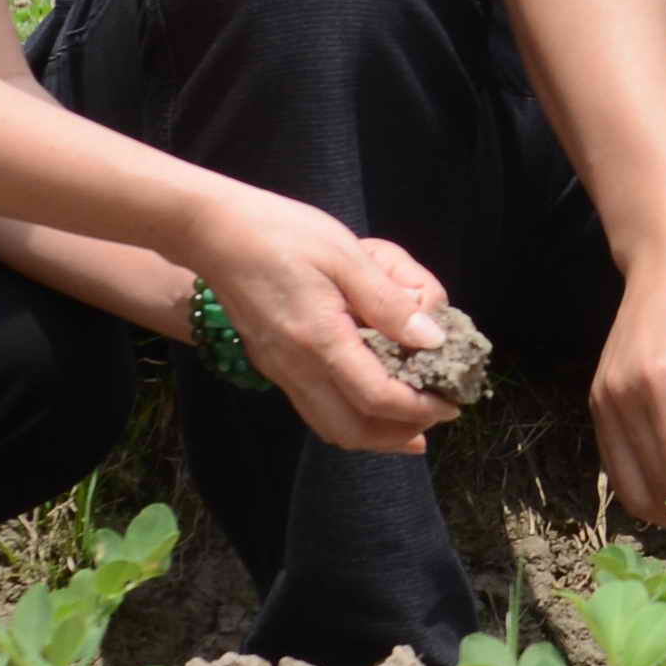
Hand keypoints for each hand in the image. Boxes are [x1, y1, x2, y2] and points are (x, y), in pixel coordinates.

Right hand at [198, 197, 469, 455]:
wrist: (215, 232)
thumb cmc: (283, 233)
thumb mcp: (345, 255)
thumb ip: (387, 300)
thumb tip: (432, 338)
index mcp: (319, 340)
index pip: (377, 398)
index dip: (420, 409)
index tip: (451, 402)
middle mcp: (297, 367)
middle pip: (353, 430)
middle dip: (400, 434)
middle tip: (435, 417)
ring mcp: (279, 371)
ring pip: (331, 427)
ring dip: (375, 434)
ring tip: (411, 423)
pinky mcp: (272, 365)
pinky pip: (315, 409)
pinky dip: (350, 417)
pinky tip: (370, 399)